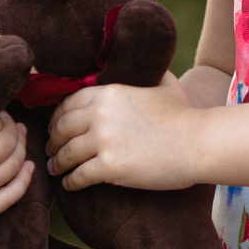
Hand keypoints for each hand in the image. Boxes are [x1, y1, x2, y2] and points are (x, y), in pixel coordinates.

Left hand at [46, 77, 204, 190]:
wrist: (198, 143)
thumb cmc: (184, 113)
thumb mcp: (162, 82)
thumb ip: (142, 73)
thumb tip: (137, 64)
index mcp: (109, 92)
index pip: (69, 103)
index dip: (58, 116)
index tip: (56, 126)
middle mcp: (101, 114)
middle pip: (62, 128)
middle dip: (52, 140)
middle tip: (50, 148)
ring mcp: (104, 141)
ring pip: (66, 154)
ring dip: (57, 163)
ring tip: (55, 168)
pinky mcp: (110, 167)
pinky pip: (78, 176)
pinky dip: (70, 182)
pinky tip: (69, 184)